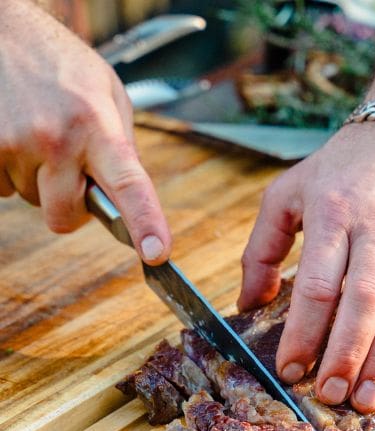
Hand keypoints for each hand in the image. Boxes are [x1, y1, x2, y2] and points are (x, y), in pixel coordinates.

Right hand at [0, 0, 170, 263]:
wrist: (4, 31)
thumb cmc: (63, 66)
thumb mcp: (110, 97)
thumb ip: (121, 149)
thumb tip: (128, 199)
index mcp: (98, 127)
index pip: (129, 186)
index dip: (145, 223)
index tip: (155, 253)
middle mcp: (56, 139)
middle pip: (63, 217)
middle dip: (68, 205)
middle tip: (70, 171)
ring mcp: (14, 143)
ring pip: (31, 200)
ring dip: (37, 180)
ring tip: (39, 135)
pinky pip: (1, 187)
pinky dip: (9, 171)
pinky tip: (16, 136)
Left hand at [239, 123, 374, 412]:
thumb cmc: (346, 168)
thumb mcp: (291, 192)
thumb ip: (262, 247)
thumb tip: (247, 305)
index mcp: (334, 212)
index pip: (318, 283)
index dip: (304, 332)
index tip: (290, 369)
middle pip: (364, 301)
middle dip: (346, 354)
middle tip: (329, 394)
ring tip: (366, 401)